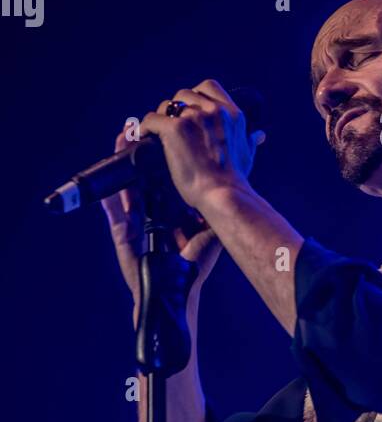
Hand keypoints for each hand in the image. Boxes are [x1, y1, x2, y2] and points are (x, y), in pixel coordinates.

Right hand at [100, 131, 223, 322]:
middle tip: (139, 128)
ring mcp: (135, 221)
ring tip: (122, 139)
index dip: (163, 156)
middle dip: (140, 152)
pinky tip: (106, 177)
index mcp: (169, 210)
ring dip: (123, 163)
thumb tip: (234, 189)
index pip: (164, 177)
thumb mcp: (208, 234)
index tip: (165, 134)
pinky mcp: (122, 234)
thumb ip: (216, 212)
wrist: (178, 294)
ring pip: (126, 185)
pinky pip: (113, 211)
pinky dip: (109, 194)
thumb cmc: (192, 268)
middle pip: (143, 175)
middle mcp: (151, 212)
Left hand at [139, 78, 265, 214]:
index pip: (208, 87)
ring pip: (167, 105)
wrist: (224, 194)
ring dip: (161, 117)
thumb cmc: (235, 179)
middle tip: (171, 124)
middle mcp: (214, 110)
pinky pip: (151, 119)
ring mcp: (193, 118)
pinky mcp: (174, 129)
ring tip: (156, 131)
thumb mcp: (248, 154)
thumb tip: (259, 135)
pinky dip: (144, 127)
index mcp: (232, 113)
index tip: (190, 110)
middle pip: (184, 94)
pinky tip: (142, 135)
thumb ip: (250, 140)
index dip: (195, 96)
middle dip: (176, 107)